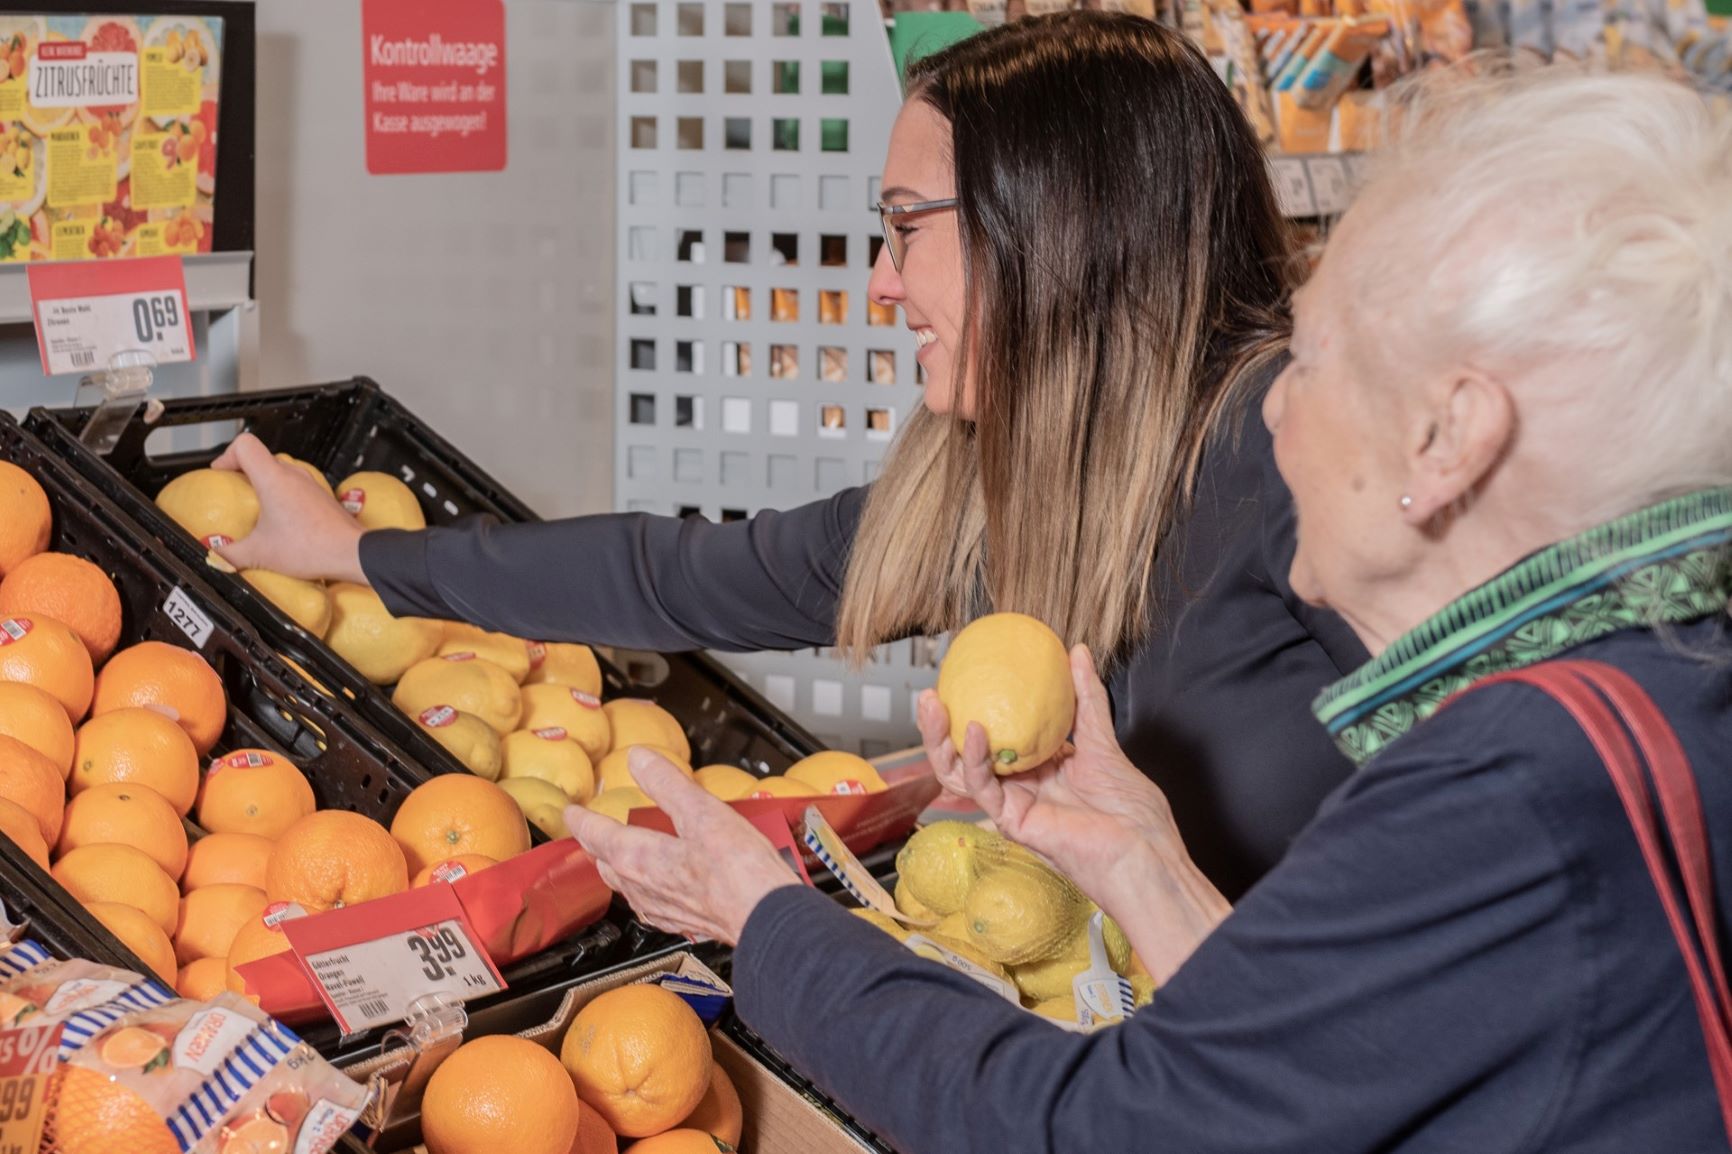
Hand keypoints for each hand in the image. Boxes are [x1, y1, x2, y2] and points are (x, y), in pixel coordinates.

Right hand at [210, 433, 368, 582]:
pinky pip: (296, 487)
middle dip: (244, 472)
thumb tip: (216, 557)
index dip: (226, 455)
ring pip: (281, 471)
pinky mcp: (321, 496)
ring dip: (265, 485)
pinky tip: (281, 521)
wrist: (351, 553)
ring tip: (257, 509)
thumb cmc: (312, 547)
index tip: (220, 474)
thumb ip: (230, 554)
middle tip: (235, 493)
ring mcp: (310, 484)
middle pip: (262, 457)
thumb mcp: (260, 553)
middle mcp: (294, 475)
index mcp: (273, 478)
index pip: (244, 444)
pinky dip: (283, 496)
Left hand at [564, 748, 800, 944]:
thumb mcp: (701, 811)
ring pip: (626, 886)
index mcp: (638, 857)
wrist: (766, 917)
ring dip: (618, 868)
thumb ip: (666, 783)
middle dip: (596, 845)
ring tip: (619, 856)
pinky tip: (658, 887)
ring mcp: (661, 908)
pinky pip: (650, 904)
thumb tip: (639, 758)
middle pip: (606, 864)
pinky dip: (644, 889)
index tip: (571, 812)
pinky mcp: (683, 921)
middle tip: (591, 831)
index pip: (596, 835)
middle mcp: (642, 887)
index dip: (581, 820)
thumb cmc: (736, 870)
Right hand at [920, 645, 1230, 981]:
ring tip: (932, 706)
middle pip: (966, 756)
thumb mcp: (1103, 741)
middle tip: (931, 694)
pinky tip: (973, 731)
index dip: (972, 711)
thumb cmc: (1132, 810)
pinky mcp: (1013, 821)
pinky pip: (984, 787)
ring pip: (962, 773)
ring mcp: (1014, 803)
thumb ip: (1086, 699)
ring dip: (940, 740)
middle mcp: (1021, 785)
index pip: (995, 738)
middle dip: (940, 727)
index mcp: (1040, 767)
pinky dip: (975, 758)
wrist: (1142, 850)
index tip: (959, 680)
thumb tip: (1079, 652)